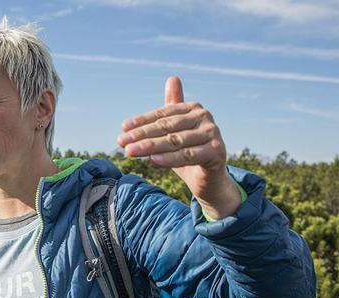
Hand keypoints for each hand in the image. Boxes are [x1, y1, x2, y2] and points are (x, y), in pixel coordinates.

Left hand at [118, 76, 240, 218]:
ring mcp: (212, 134)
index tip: (123, 128)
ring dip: (150, 147)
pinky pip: (188, 155)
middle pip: (167, 127)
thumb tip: (173, 77)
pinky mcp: (216, 151)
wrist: (208, 180)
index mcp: (193, 109)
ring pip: (175, 141)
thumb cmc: (189, 154)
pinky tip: (153, 161)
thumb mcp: (175, 132)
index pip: (162, 115)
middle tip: (122, 142)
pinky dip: (170, 158)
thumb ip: (170, 111)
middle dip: (142, 135)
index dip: (141, 122)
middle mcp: (204, 117)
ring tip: (132, 151)